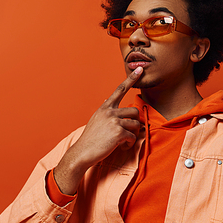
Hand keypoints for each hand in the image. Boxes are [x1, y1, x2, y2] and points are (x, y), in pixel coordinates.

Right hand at [52, 67, 143, 194]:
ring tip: (123, 141)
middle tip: (128, 132)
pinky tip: (121, 147)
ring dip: (133, 134)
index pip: (120, 90)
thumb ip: (105, 110)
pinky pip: (132, 136)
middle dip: (135, 122)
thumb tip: (108, 100)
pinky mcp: (118, 133)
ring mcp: (114, 121)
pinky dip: (129, 144)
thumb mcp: (96, 120)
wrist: (82, 152)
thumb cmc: (90, 138)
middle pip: (134, 110)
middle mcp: (109, 112)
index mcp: (105, 108)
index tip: (140, 69)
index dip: (131, 79)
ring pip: (136, 124)